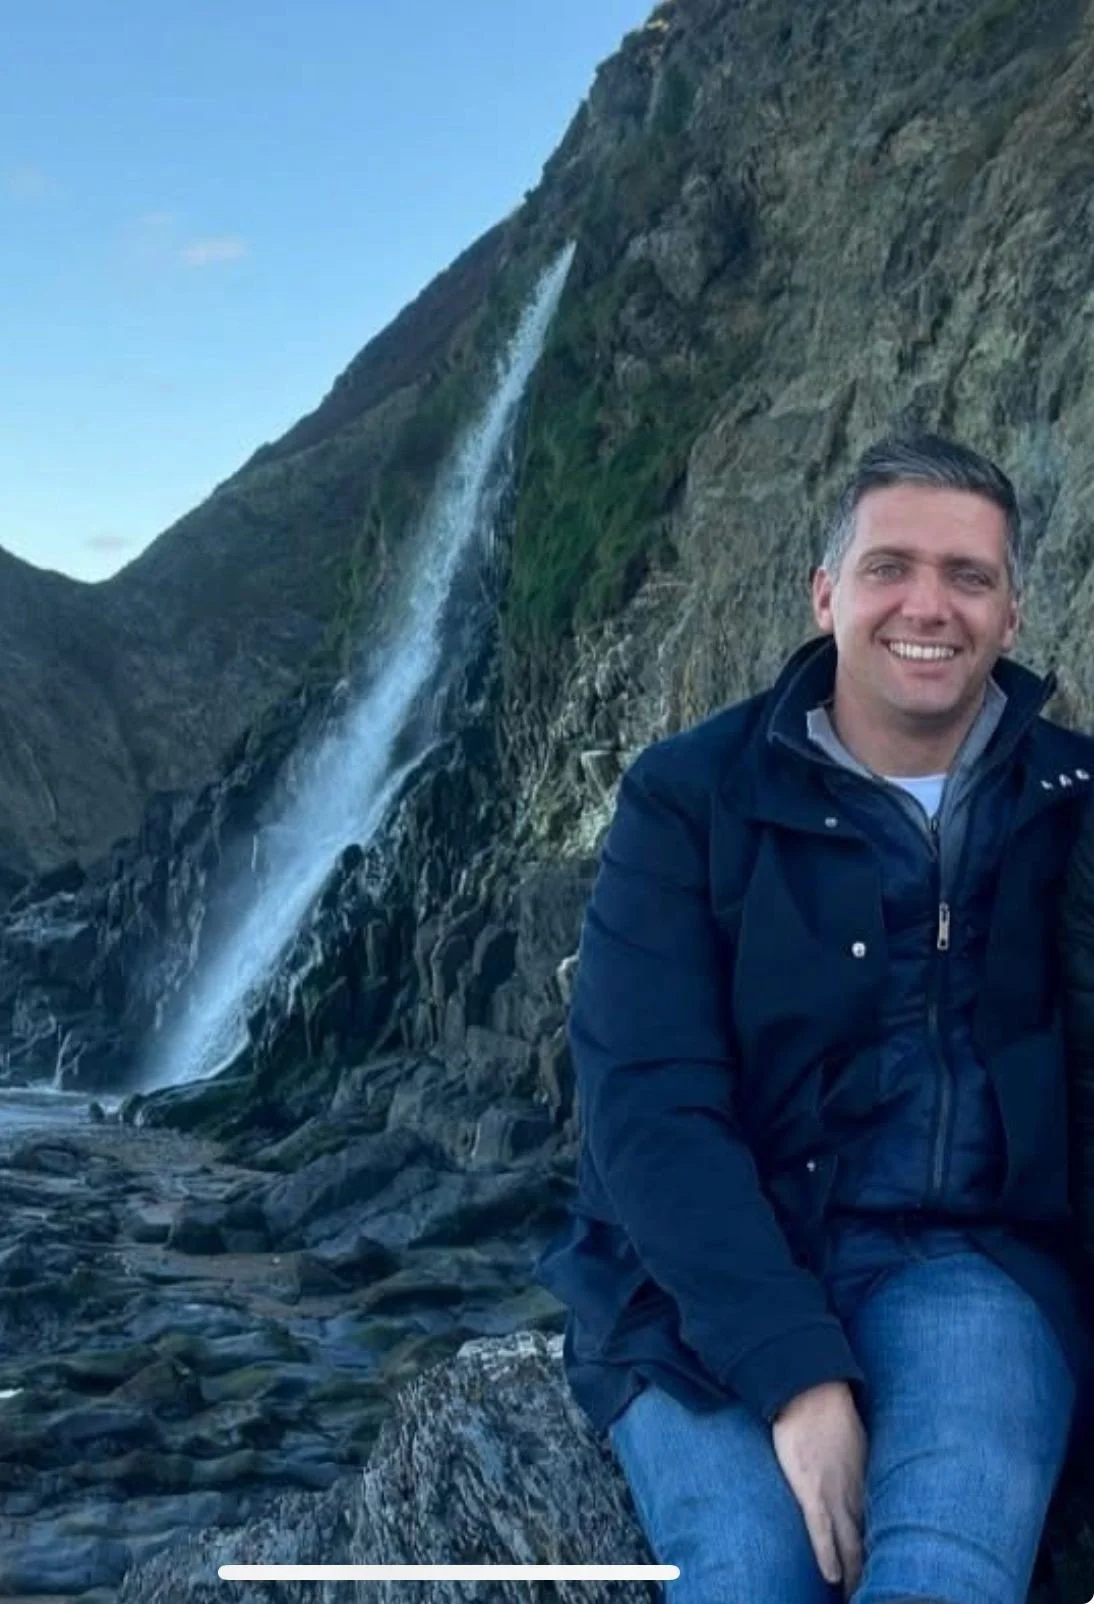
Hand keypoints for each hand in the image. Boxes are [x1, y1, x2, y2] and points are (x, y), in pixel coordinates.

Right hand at [771, 1380, 866, 1598]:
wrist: (811, 1388)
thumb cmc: (829, 1412)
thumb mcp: (853, 1441)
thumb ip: (858, 1463)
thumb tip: (863, 1478)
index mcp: (866, 1482)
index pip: (880, 1530)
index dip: (885, 1556)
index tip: (891, 1577)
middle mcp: (855, 1493)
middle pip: (868, 1545)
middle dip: (873, 1574)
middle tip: (876, 1595)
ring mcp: (833, 1492)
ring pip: (850, 1544)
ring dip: (856, 1575)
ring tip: (859, 1599)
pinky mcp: (810, 1489)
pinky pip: (820, 1529)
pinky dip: (827, 1554)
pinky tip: (832, 1576)